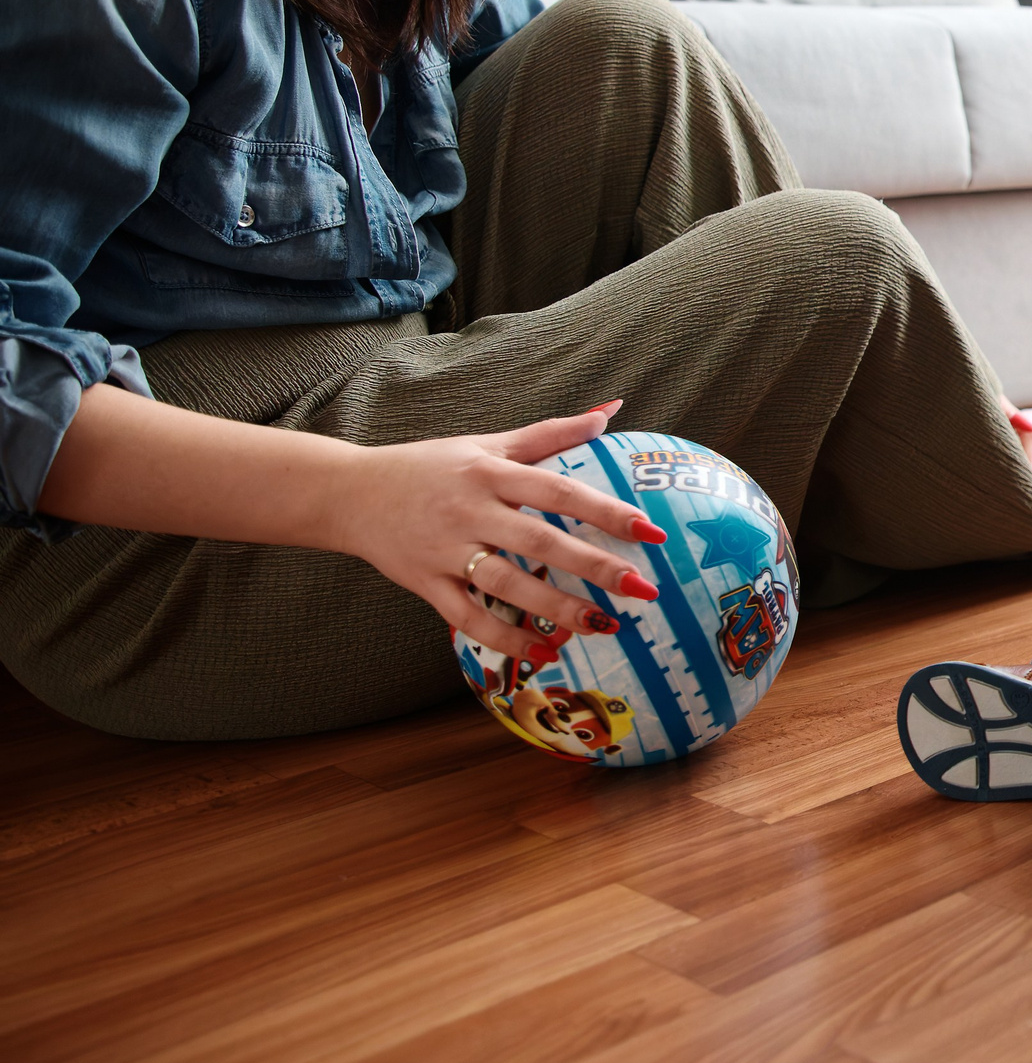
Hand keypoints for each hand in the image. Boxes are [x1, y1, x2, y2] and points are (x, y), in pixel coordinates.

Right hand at [330, 402, 669, 660]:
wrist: (350, 493)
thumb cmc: (431, 466)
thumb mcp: (488, 442)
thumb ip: (552, 432)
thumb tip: (612, 409)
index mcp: (490, 472)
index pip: (559, 489)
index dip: (606, 509)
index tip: (650, 530)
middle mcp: (470, 511)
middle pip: (540, 541)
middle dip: (594, 565)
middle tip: (642, 587)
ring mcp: (445, 551)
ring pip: (507, 585)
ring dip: (557, 608)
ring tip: (604, 625)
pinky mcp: (425, 584)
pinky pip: (469, 617)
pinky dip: (506, 638)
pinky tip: (546, 653)